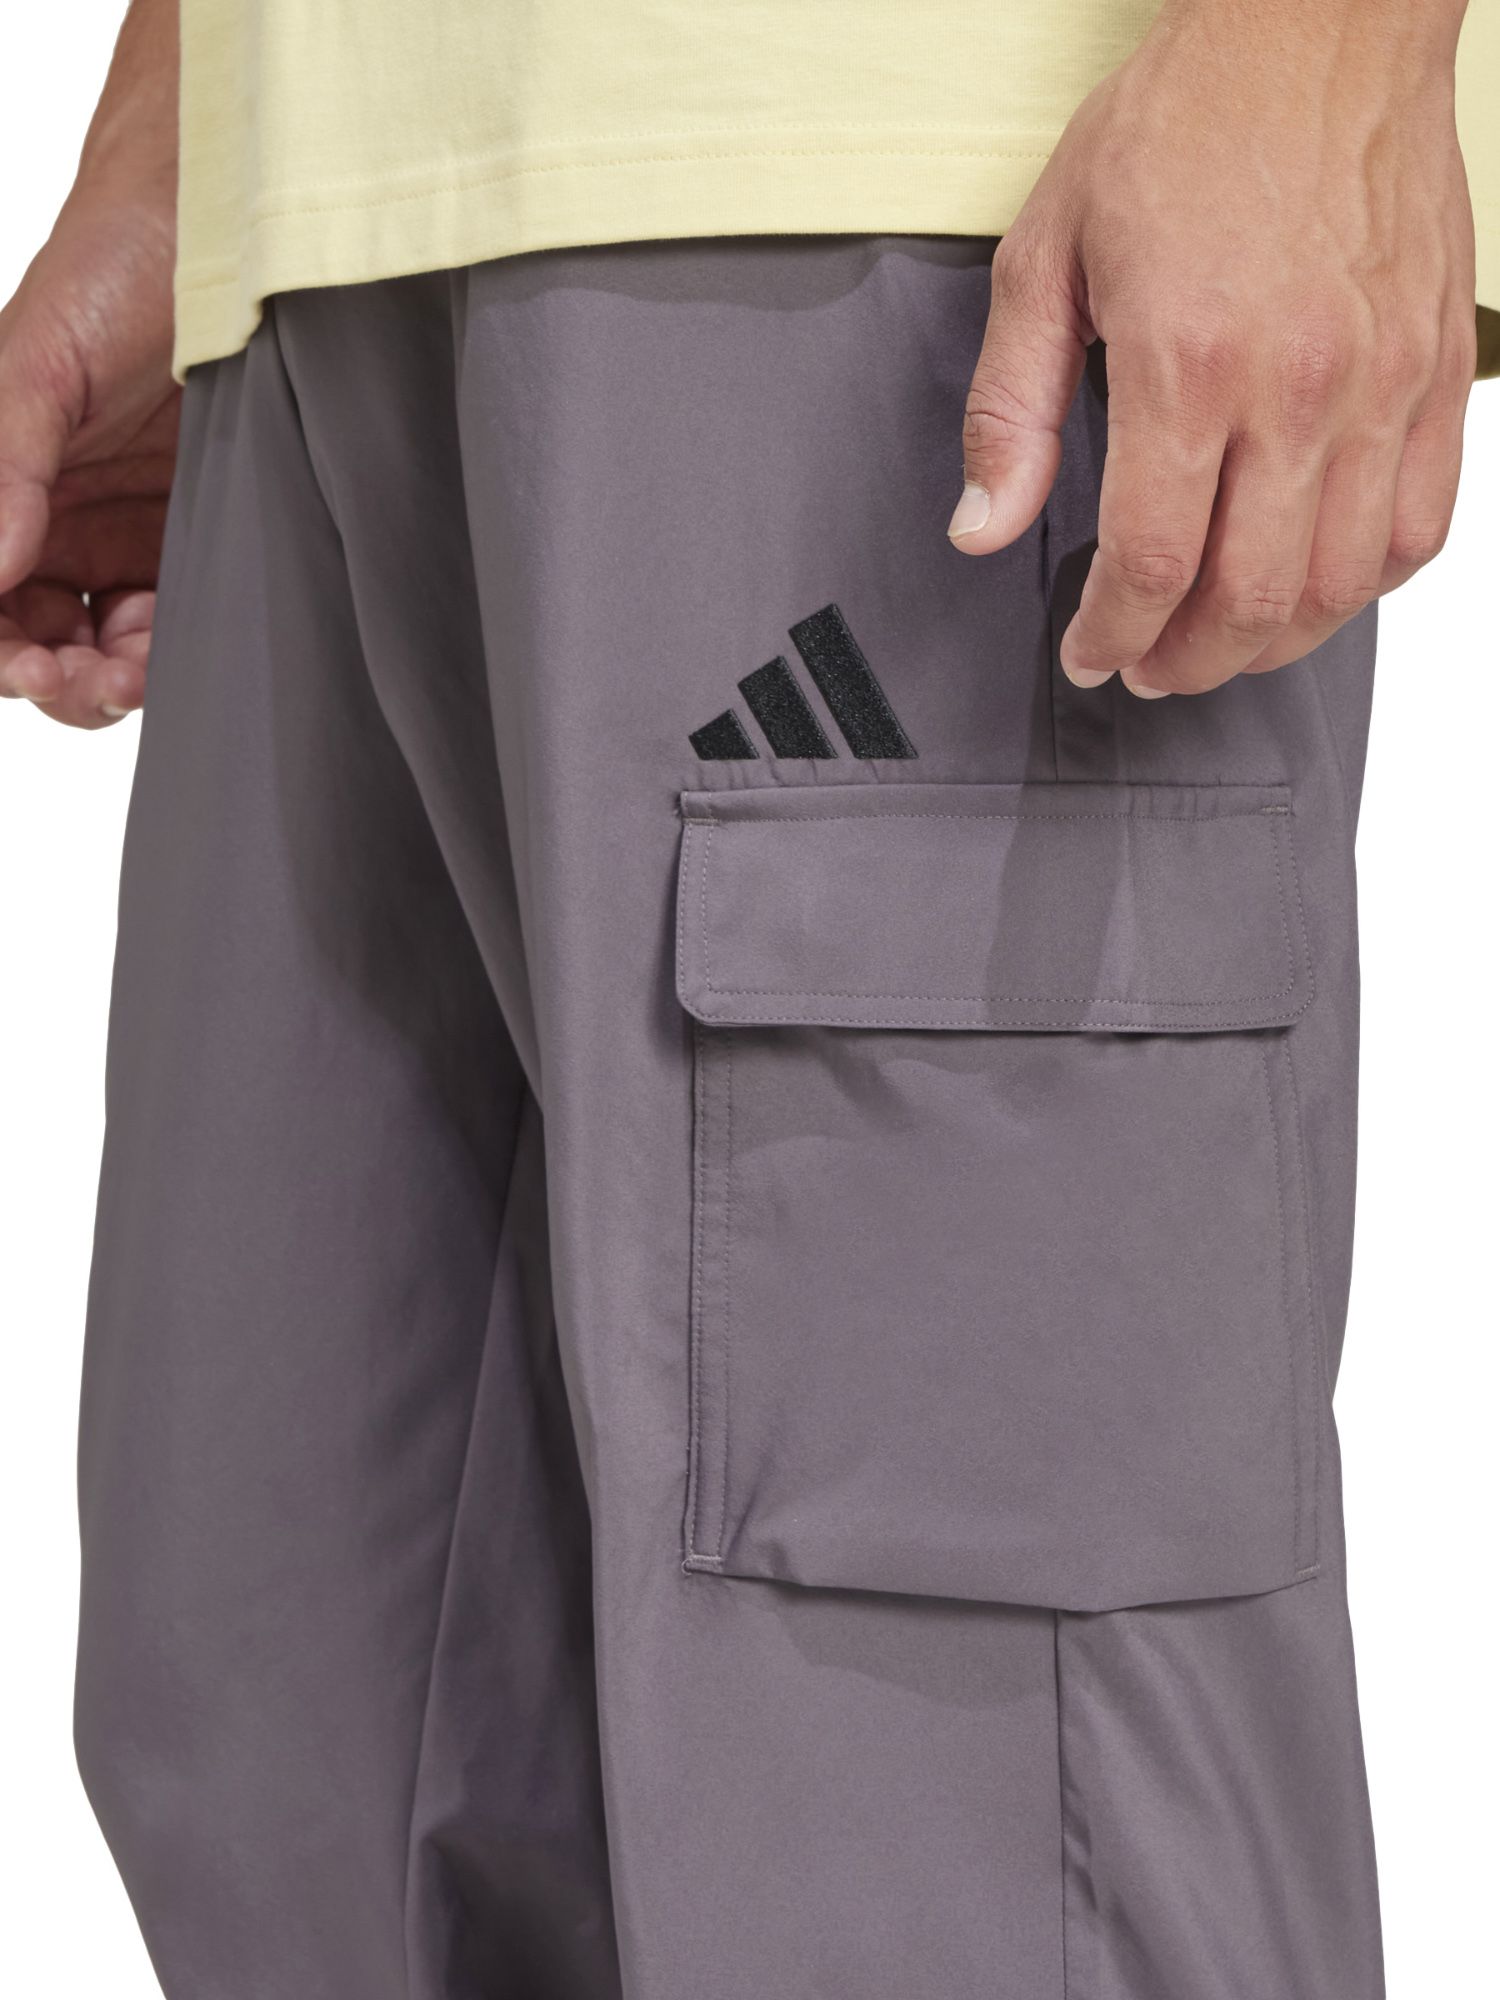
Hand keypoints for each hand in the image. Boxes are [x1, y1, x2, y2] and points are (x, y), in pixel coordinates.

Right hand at [0, 0, 178, 729]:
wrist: (226, 229)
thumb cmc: (113, 270)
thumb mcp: (35, 365)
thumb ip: (0, 466)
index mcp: (5, 486)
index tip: (21, 664)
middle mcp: (59, 523)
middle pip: (36, 642)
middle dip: (49, 675)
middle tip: (78, 677)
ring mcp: (130, 539)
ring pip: (104, 651)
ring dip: (109, 679)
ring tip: (129, 671)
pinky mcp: (200, 544)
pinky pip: (176, 625)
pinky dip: (166, 653)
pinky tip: (167, 647)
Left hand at [949, 0, 1476, 697]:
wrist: (1318, 25)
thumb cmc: (1184, 124)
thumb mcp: (1047, 254)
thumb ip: (1012, 408)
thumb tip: (983, 526)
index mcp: (1187, 362)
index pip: (1152, 563)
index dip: (1112, 635)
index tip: (1089, 654)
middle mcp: (1297, 386)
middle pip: (1249, 598)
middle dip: (1186, 661)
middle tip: (1149, 666)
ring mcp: (1382, 384)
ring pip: (1341, 584)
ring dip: (1273, 644)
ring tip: (1220, 643)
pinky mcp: (1439, 370)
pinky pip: (1422, 525)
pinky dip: (1367, 584)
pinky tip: (1315, 585)